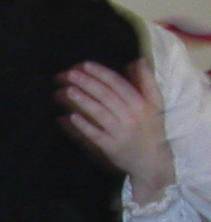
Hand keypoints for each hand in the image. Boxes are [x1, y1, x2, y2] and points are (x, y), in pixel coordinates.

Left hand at [61, 59, 172, 204]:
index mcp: (142, 103)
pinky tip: (70, 116)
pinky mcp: (111, 147)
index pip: (119, 84)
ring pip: (100, 113)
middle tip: (69, 73)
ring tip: (67, 90)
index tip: (85, 64)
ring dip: (82, 100)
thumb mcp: (155, 104)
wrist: (152, 161)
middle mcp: (132, 116)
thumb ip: (146, 82)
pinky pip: (95, 134)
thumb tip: (139, 61)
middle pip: (106, 96)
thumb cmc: (150, 128)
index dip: (102, 73)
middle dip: (87, 83)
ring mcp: (121, 132)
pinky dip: (83, 125)